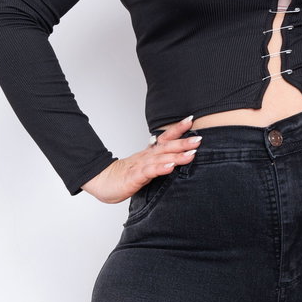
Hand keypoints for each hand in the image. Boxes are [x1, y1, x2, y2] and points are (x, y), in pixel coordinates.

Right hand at [81, 115, 201, 202]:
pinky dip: (161, 168)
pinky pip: (149, 172)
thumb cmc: (123, 175)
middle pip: (167, 146)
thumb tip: (172, 156)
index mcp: (149, 153)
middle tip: (199, 138)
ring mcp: (141, 166)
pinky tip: (171, 167)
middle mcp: (147, 157)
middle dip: (184, 142)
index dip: (177, 129)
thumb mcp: (144, 165)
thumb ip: (157, 160)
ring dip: (177, 155)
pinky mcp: (135, 177)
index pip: (165, 138)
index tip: (191, 121)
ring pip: (161, 158)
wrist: (101, 181)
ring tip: (192, 153)